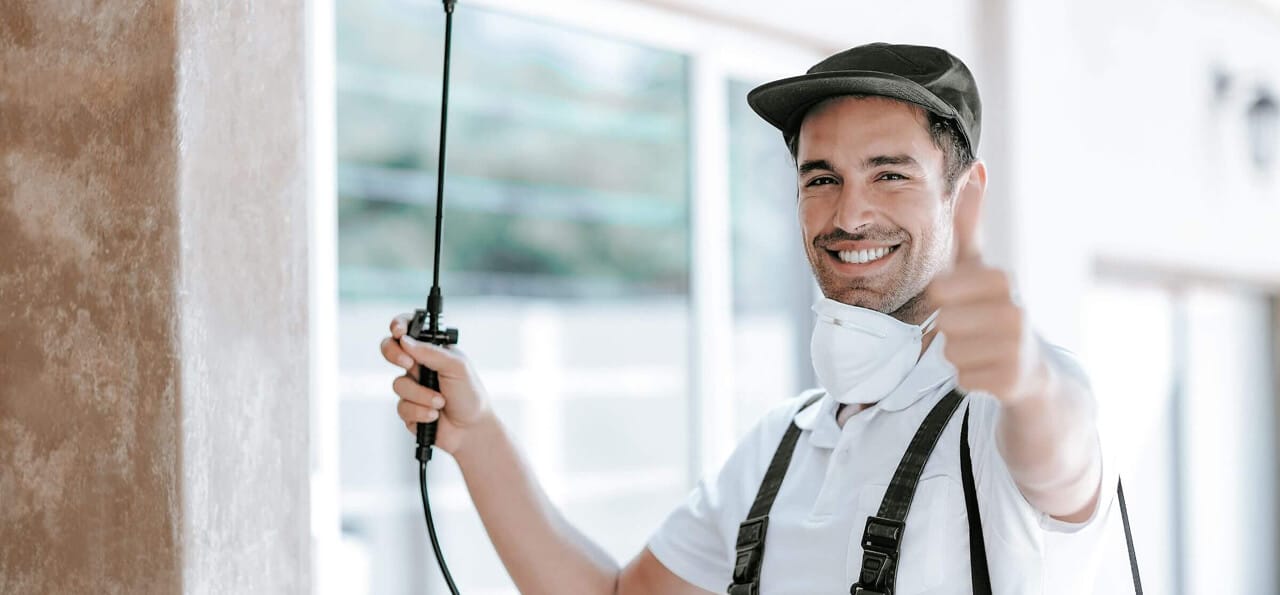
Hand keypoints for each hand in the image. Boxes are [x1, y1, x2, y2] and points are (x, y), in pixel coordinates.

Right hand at [380, 313, 493, 454]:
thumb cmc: (470, 394)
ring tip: (441, 402)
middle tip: (408, 363)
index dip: (398, 326)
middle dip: (393, 354)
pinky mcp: (407, 408)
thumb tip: (405, 341)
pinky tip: (434, 415)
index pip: (409, 330)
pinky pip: (402, 406)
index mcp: (432, 351)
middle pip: (390, 350)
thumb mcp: (457, 367)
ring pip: (399, 384)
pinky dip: (420, 411)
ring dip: (421, 395)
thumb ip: (431, 352)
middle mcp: (419, 366)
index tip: (398, 331)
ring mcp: (412, 387)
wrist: (471, 429)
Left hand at [926, 166, 1048, 405]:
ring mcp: (1015, 348)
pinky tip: (991, 370)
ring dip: (959, 354)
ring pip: (950, 352)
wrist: (1033, 370)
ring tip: (984, 348)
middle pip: (943, 322)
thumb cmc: (995, 310)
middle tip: (975, 328)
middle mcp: (1014, 311)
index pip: (940, 288)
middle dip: (951, 329)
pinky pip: (962, 378)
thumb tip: (975, 167)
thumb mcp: (980, 267)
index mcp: (1001, 280)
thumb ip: (970, 223)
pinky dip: (969, 378)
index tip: (965, 299)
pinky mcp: (1011, 382)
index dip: (944, 297)